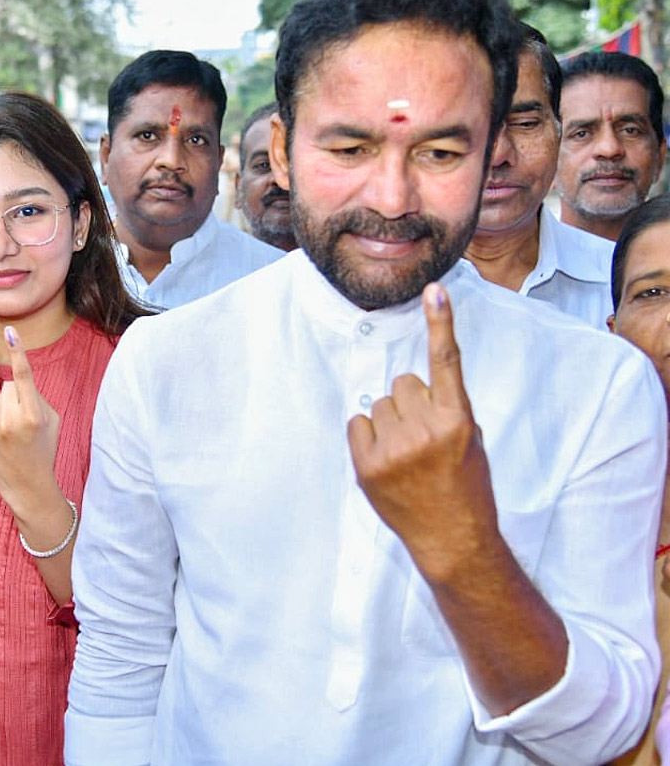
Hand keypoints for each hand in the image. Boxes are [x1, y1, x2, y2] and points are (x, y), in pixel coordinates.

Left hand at [0, 326, 62, 520]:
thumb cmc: (42, 449)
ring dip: (2, 410)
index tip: (11, 332)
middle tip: (23, 424)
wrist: (28, 487)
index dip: (18, 352)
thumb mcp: (51, 421)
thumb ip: (35, 396)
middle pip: (7, 387)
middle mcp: (10, 420)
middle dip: (15, 398)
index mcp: (33, 414)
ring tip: (11, 434)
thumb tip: (13, 378)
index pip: (24, 376)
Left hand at [346, 283, 498, 578]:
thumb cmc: (466, 486)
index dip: (441, 323)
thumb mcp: (470, 440)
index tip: (435, 290)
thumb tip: (409, 387)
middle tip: (424, 436)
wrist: (453, 537)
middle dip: (411, 402)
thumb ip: (445, 407)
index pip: (446, 362)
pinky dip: (368, 436)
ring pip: (380, 403)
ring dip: (391, 420)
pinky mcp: (368, 464)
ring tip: (408, 453)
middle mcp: (425, 429)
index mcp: (458, 419)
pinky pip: (358, 423)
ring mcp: (394, 447)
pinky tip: (387, 459)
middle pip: (403, 383)